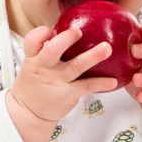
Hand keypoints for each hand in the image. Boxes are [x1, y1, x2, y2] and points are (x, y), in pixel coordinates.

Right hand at [6, 26, 118, 141]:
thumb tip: (66, 29)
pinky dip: (101, 83)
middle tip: (79, 31)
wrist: (29, 112)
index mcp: (34, 57)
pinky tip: (113, 81)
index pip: (32, 40)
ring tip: (106, 48)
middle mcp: (44, 67)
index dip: (42, 33)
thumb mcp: (33, 64)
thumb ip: (45, 49)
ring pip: (75, 66)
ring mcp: (56, 81)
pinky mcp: (68, 94)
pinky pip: (86, 86)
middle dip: (66, 38)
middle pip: (52, 49)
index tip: (52, 29)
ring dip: (92, 56)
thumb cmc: (34, 83)